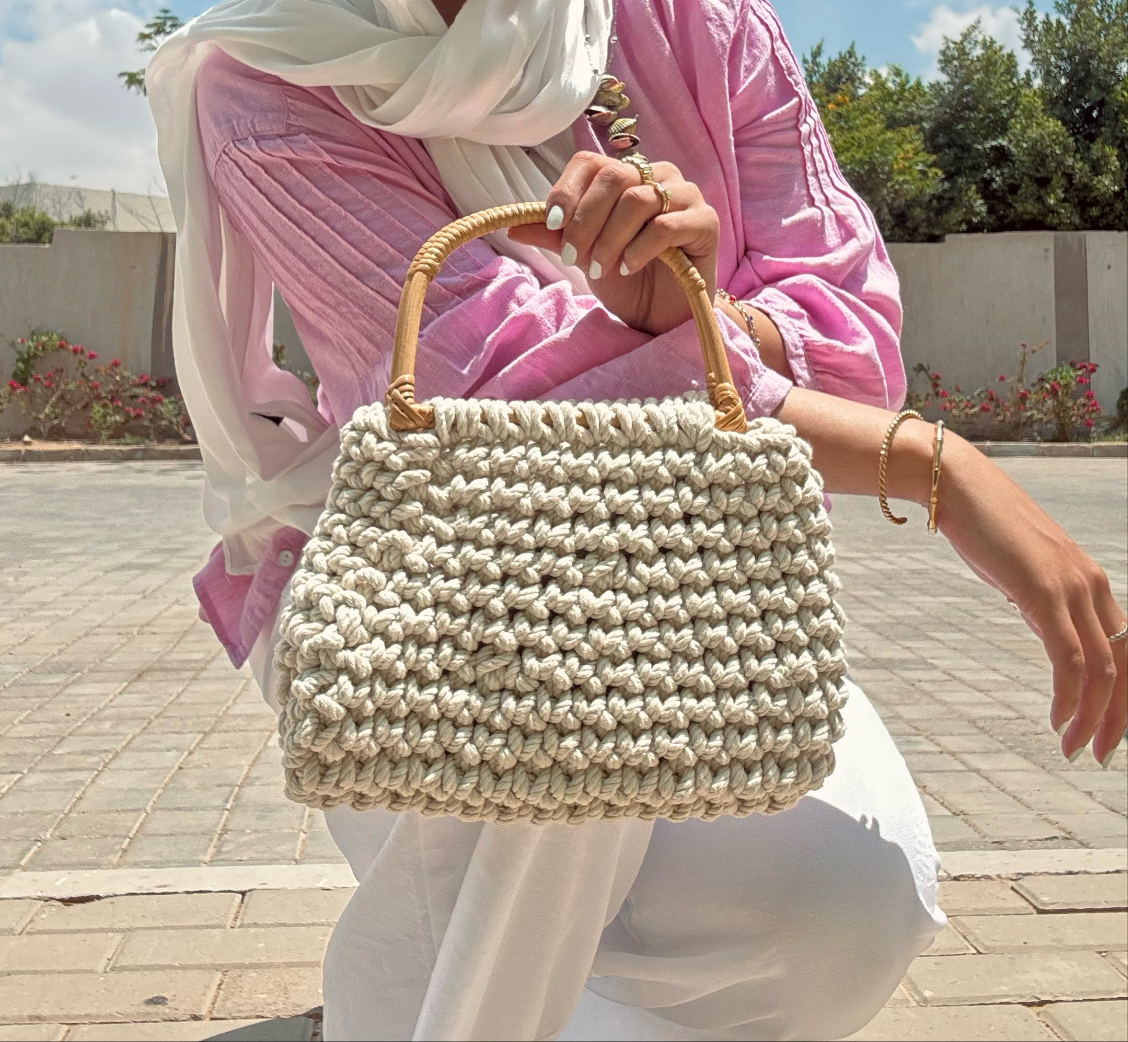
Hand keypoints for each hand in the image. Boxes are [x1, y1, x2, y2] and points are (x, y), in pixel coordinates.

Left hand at [508, 151, 719, 335]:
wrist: (663, 315)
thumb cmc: (627, 280)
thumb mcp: (584, 257)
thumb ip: (556, 237)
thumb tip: (514, 226)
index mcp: (626, 177)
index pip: (591, 163)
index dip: (567, 190)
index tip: (551, 226)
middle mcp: (657, 177)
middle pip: (614, 178)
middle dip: (585, 222)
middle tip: (574, 257)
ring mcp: (685, 196)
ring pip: (638, 199)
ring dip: (610, 239)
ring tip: (603, 269)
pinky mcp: (706, 223)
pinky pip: (667, 224)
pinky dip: (640, 248)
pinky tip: (629, 269)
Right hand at [938, 438, 1126, 765]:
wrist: (959, 487)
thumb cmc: (983, 526)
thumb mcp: (1021, 570)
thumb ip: (1040, 598)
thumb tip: (1042, 623)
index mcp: (1090, 582)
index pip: (1125, 649)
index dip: (1123, 696)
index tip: (1106, 730)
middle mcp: (1093, 586)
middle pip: (1126, 665)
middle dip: (1118, 717)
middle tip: (1101, 754)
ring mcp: (1072, 588)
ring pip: (1103, 668)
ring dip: (1093, 715)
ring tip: (1076, 747)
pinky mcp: (1044, 592)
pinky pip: (1070, 657)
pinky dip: (1069, 695)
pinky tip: (1059, 719)